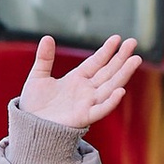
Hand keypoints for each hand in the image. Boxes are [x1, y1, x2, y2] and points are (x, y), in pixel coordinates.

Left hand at [19, 34, 141, 131]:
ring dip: (123, 74)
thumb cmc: (34, 105)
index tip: (118, 38)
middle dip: (121, 58)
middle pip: (108, 72)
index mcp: (76, 79)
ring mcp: (87, 103)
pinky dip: (111, 102)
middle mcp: (86, 90)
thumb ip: (44, 58)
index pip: (96, 62)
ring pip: (110, 87)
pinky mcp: (83, 117)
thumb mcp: (38, 77)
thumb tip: (47, 37)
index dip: (107, 51)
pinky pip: (100, 109)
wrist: (28, 126)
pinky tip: (121, 91)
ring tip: (135, 60)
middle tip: (133, 42)